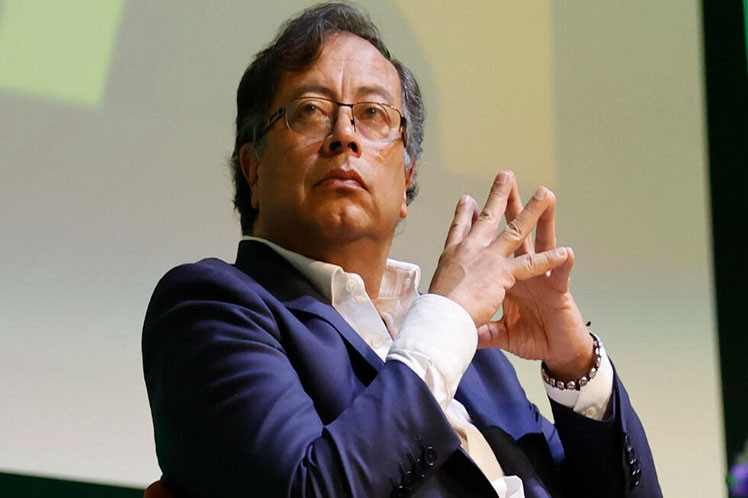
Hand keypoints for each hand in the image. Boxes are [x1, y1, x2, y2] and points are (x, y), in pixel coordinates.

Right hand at [428, 171, 570, 341]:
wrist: (440, 317)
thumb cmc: (435, 312)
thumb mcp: (436, 294)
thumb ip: (445, 291)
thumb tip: (442, 295)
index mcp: (452, 256)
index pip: (459, 230)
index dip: (464, 213)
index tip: (469, 200)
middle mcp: (469, 250)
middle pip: (488, 218)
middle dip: (498, 195)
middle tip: (506, 176)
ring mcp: (488, 258)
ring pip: (515, 230)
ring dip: (533, 211)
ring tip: (544, 194)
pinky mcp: (502, 273)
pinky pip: (531, 264)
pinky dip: (549, 260)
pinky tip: (564, 253)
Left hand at [476, 175, 592, 380]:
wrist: (559, 352)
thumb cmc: (533, 337)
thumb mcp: (500, 332)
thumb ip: (483, 327)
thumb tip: (462, 328)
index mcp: (505, 277)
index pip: (491, 246)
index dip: (480, 225)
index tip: (469, 201)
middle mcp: (522, 272)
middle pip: (514, 233)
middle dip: (510, 206)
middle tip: (505, 179)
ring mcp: (542, 278)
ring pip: (542, 243)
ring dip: (544, 220)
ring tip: (546, 196)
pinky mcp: (558, 292)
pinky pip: (560, 275)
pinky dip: (561, 263)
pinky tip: (566, 250)